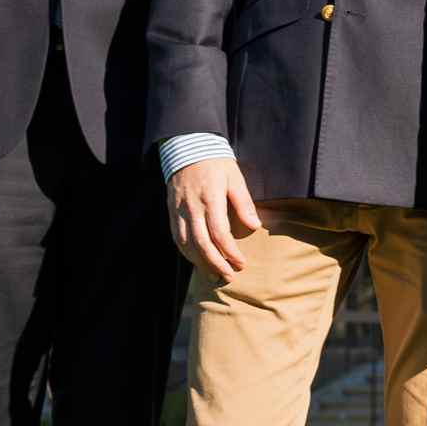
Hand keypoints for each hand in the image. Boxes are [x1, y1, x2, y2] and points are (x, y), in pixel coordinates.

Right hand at [168, 157, 264, 277]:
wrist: (187, 149)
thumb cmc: (216, 164)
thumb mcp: (235, 178)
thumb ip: (244, 203)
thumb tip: (255, 226)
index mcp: (211, 199)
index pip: (219, 233)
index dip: (230, 251)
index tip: (241, 263)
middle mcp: (192, 208)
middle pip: (201, 243)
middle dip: (215, 263)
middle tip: (229, 276)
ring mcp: (179, 211)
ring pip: (186, 244)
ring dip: (200, 263)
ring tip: (214, 276)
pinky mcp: (172, 212)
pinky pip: (177, 238)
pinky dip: (186, 253)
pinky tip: (197, 262)